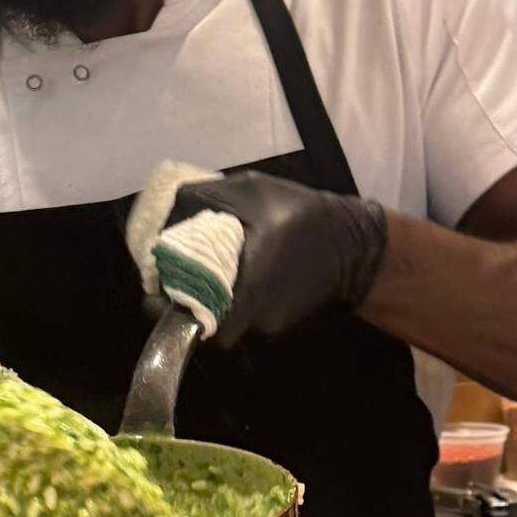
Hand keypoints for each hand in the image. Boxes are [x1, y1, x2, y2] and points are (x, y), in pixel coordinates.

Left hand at [166, 171, 386, 345]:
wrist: (357, 246)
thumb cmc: (304, 215)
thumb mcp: (254, 190)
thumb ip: (208, 196)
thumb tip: (169, 205)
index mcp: (251, 283)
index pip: (204, 322)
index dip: (175, 310)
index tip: (159, 290)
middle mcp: (259, 315)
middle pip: (208, 324)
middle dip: (187, 302)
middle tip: (175, 277)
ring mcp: (271, 325)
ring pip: (226, 320)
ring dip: (212, 298)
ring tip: (207, 270)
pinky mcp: (281, 326)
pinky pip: (245, 316)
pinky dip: (236, 298)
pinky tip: (240, 274)